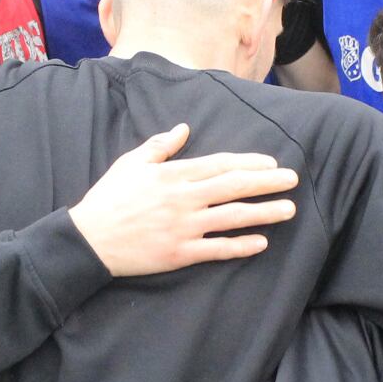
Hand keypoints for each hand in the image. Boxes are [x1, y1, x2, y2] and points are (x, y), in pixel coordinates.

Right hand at [69, 124, 298, 276]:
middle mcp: (184, 198)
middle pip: (234, 186)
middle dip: (267, 182)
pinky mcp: (180, 253)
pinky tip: (262, 243)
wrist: (89, 239)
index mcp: (174, 174)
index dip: (249, 163)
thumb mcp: (131, 163)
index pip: (220, 165)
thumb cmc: (109, 198)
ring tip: (289, 210)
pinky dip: (240, 246)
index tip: (272, 163)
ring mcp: (184, 227)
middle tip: (293, 180)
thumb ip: (161, 146)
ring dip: (264, 212)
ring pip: (232, 217)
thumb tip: (184, 128)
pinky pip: (216, 249)